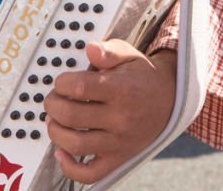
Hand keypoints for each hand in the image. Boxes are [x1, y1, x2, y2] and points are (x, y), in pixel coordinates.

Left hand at [44, 41, 177, 182]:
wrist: (169, 99)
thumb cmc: (142, 76)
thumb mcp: (128, 54)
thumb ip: (108, 51)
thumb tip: (91, 50)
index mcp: (121, 90)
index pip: (79, 88)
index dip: (61, 83)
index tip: (61, 81)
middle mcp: (121, 119)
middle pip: (71, 116)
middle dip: (52, 105)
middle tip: (53, 99)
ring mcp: (119, 142)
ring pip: (76, 145)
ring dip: (55, 132)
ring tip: (54, 120)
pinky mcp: (119, 158)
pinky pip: (91, 174)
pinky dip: (70, 167)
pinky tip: (62, 151)